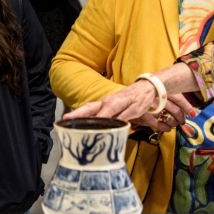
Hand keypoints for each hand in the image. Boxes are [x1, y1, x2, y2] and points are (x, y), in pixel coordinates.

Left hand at [65, 81, 195, 126]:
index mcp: (105, 103)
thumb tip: (92, 125)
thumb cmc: (129, 100)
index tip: (65, 119)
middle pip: (94, 108)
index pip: (88, 108)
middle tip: (70, 119)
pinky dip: (120, 120)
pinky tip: (115, 125)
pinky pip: (126, 116)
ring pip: (109, 111)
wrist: (149, 88)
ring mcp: (122, 105)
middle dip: (82, 114)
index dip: (77, 113)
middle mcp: (111, 102)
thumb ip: (105, 116)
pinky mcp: (135, 109)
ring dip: (100, 118)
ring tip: (89, 125)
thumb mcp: (116, 107)